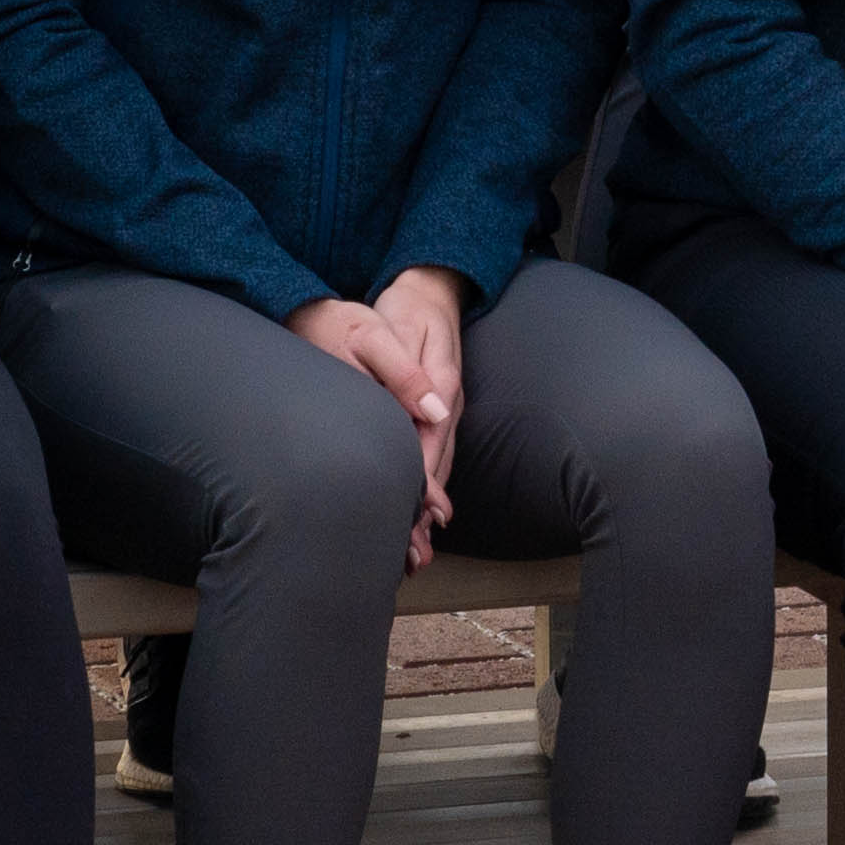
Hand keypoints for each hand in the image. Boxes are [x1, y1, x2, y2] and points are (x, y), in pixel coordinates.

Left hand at [288, 271, 467, 559]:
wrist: (426, 287)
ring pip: (438, 466)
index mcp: (441, 387)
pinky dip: (427, 487)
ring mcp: (447, 409)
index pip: (429, 446)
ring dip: (427, 507)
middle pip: (438, 465)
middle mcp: (449, 404)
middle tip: (411, 557)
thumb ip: (409, 373)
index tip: (411, 522)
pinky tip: (419, 514)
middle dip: (424, 511)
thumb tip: (434, 413)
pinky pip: (435, 456)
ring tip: (415, 551)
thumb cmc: (403, 309)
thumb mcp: (395, 331)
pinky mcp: (438, 412)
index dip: (420, 486)